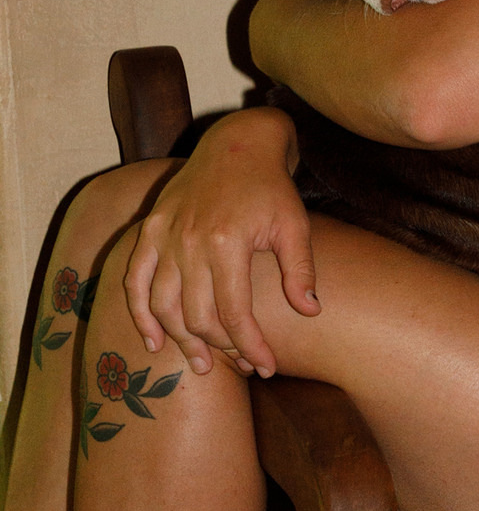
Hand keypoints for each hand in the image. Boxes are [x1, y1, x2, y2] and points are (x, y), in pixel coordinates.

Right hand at [124, 106, 318, 376]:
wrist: (237, 143)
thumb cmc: (271, 188)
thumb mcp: (295, 225)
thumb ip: (301, 270)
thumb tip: (311, 312)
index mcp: (227, 241)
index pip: (234, 313)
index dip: (250, 346)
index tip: (267, 366)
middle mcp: (189, 241)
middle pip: (198, 315)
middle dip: (222, 348)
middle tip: (242, 366)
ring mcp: (164, 236)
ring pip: (164, 305)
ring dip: (182, 341)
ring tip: (203, 365)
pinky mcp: (149, 231)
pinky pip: (135, 281)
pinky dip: (140, 315)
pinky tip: (154, 343)